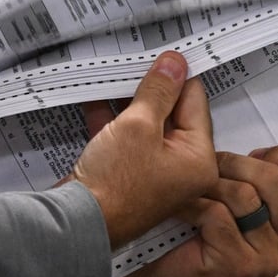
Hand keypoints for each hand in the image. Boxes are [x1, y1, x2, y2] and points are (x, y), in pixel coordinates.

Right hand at [69, 51, 217, 249]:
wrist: (79, 222)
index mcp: (198, 158)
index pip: (194, 102)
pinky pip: (126, 138)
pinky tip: (95, 99)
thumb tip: (174, 64)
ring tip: (113, 76)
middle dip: (150, 88)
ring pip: (145, 124)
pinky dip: (113, 120)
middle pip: (171, 113)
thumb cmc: (114, 183)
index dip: (176, 76)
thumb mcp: (138, 124)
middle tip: (135, 62)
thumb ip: (157, 91)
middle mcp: (182, 168)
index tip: (161, 54)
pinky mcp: (129, 174)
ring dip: (128, 102)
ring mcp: (154, 172)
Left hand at [119, 146, 277, 276]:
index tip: (251, 155)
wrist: (156, 265)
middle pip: (272, 178)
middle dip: (230, 165)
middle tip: (208, 174)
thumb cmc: (190, 222)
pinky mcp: (240, 267)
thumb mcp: (225, 184)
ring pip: (244, 194)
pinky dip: (192, 206)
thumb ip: (246, 161)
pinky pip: (219, 214)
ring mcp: (269, 259)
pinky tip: (181, 212)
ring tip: (192, 193)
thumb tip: (215, 96)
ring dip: (208, 187)